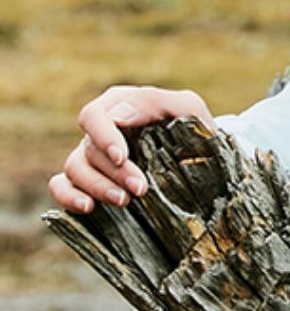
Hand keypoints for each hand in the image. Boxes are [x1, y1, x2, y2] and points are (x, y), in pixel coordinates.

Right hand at [49, 84, 213, 215]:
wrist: (207, 162)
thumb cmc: (195, 129)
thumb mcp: (187, 109)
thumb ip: (154, 102)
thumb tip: (119, 116)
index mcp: (119, 106)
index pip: (93, 116)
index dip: (102, 137)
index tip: (121, 157)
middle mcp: (101, 132)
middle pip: (87, 149)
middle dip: (113, 172)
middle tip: (140, 189)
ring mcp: (93, 158)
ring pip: (74, 169)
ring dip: (96, 187)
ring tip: (124, 201)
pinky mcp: (89, 183)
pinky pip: (60, 186)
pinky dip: (67, 196)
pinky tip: (87, 208)